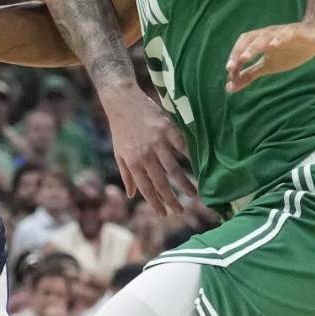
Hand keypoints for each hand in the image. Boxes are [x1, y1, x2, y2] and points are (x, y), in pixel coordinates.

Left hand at [100, 87, 191, 216]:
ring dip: (185, 184)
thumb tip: (130, 196)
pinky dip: (189, 158)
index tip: (164, 214)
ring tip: (194, 194)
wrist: (122, 101)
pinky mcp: (168, 129)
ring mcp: (158, 142)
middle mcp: (146, 155)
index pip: (146, 189)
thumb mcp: (118, 153)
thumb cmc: (120, 129)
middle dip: (172, 200)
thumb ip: (126, 175)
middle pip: (162, 183)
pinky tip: (196, 168)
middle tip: (181, 211)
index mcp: (132, 162)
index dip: (155, 203)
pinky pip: (182, 147)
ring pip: (174, 168)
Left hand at [226, 19, 314, 92]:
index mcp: (259, 42)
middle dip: (239, 52)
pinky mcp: (296, 33)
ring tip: (245, 57)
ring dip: (253, 47)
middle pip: (248, 39)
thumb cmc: (291, 51)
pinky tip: (273, 46)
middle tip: (231, 67)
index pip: (241, 48)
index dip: (234, 59)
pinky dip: (279, 39)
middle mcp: (267, 35)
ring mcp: (281, 33)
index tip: (230, 74)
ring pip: (264, 37)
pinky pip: (286, 35)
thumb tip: (230, 87)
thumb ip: (249, 75)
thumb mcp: (268, 66)